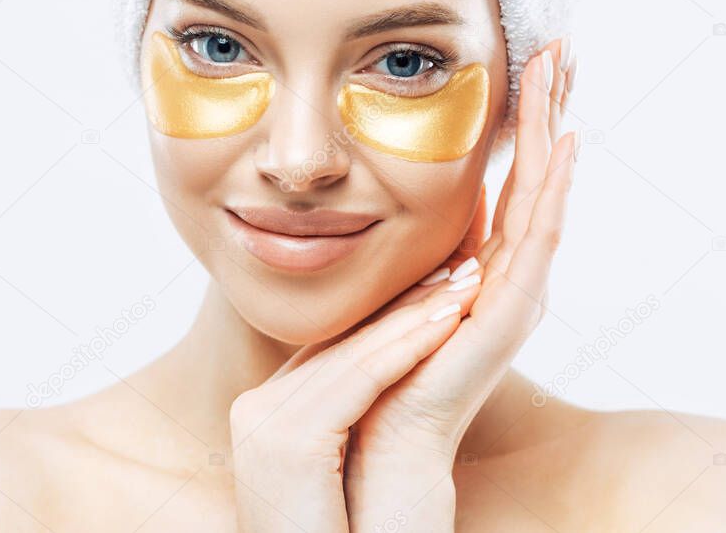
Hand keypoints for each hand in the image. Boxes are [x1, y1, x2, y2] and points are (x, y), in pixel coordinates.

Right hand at [228, 267, 485, 531]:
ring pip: (356, 353)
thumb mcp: (348, 464)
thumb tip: (388, 369)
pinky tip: (452, 317)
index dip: (392, 312)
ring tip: (469, 280)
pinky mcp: (286, 440)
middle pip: (343, 340)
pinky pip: (360, 379)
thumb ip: (351, 414)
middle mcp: (256, 408)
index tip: (438, 278)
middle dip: (407, 301)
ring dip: (418, 314)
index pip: (336, 346)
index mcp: (266, 411)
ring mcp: (262, 422)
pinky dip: (409, 345)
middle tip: (460, 263)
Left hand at [342, 39, 579, 530]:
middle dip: (545, 111)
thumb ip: (420, 251)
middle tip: (559, 47)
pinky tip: (564, 144)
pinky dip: (553, 190)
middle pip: (534, 178)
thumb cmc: (383, 368)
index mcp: (482, 266)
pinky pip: (537, 240)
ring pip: (542, 195)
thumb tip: (403, 200)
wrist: (382, 438)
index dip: (520, 126)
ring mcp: (515, 292)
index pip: (508, 181)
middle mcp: (508, 273)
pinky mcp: (510, 313)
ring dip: (552, 131)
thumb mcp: (399, 289)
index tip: (526, 66)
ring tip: (563, 72)